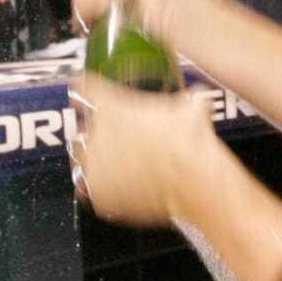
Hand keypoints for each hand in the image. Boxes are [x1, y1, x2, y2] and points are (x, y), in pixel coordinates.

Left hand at [68, 71, 216, 225]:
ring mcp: (94, 164)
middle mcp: (96, 132)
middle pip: (81, 127)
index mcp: (112, 105)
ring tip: (112, 166)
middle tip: (117, 141)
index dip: (85, 88)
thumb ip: (193, 99)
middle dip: (95, 132)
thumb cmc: (190, 142)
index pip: (84, 88)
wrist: (192, 179)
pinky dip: (100, 189)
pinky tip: (116, 189)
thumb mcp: (194, 108)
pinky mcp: (98, 193)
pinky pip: (89, 189)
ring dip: (92, 160)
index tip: (83, 89)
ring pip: (80, 158)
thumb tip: (201, 97)